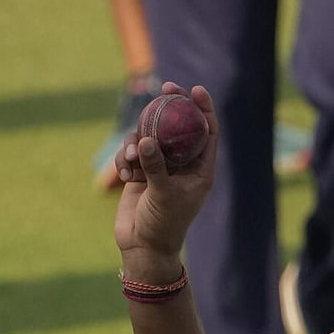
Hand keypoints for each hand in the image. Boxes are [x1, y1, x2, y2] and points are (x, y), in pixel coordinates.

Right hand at [114, 82, 217, 278]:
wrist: (142, 246)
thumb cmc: (164, 224)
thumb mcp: (162, 194)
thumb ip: (155, 166)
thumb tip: (146, 139)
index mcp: (201, 168)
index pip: (207, 131)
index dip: (204, 109)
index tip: (196, 90)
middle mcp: (182, 164)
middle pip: (178, 126)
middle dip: (170, 106)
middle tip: (164, 86)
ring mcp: (160, 166)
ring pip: (150, 137)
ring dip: (138, 142)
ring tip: (132, 159)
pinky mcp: (140, 172)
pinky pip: (131, 153)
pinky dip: (126, 160)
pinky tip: (126, 176)